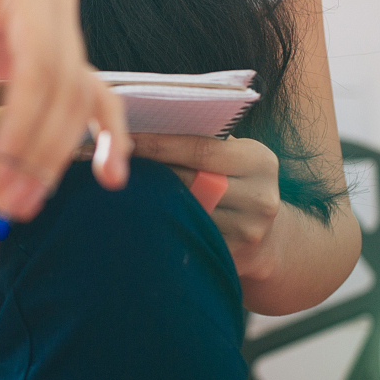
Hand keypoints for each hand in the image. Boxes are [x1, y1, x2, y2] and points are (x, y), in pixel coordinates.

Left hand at [0, 0, 130, 218]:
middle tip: (9, 201)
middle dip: (38, 148)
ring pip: (75, 97)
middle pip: (62, 82)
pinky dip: (98, 132)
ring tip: (23, 202)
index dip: (24, 121)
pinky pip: (85, 92)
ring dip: (53, 154)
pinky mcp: (52, 48)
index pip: (39, 60)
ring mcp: (57, 17)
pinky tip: (108, 172)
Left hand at [131, 133, 283, 278]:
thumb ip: (204, 141)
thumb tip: (143, 122)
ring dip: (149, 199)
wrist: (270, 238)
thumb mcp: (236, 156)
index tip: (123, 137)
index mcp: (259, 162)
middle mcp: (259, 197)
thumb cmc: (237, 182)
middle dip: (147, 169)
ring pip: (184, 211)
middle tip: (110, 159)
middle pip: (188, 181)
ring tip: (119, 185)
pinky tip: (138, 215)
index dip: (157, 144)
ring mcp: (247, 232)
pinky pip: (188, 236)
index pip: (199, 149)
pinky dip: (162, 223)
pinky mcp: (232, 257)